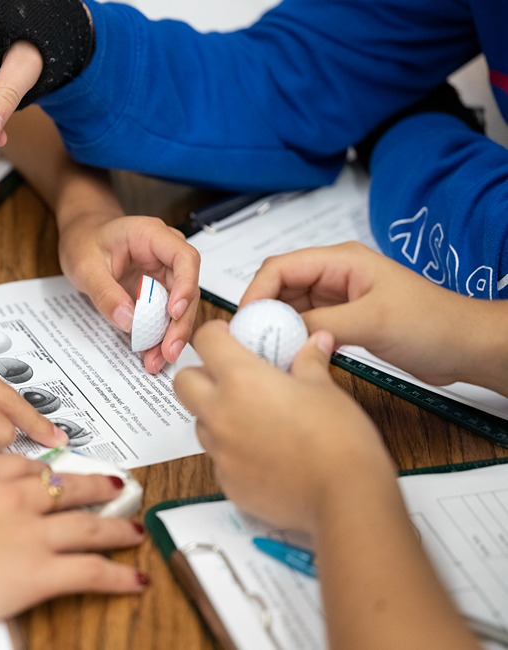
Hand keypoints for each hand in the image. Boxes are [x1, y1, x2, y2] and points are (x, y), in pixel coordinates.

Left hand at [59, 212, 200, 373]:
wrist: (81, 238)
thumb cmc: (84, 242)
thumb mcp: (85, 267)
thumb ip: (106, 293)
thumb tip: (128, 321)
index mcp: (151, 235)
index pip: (184, 257)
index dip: (185, 284)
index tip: (174, 312)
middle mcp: (165, 255)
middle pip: (187, 288)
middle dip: (180, 323)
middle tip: (168, 350)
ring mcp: (164, 274)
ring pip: (180, 307)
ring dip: (171, 335)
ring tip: (157, 360)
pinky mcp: (158, 292)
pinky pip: (165, 315)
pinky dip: (160, 335)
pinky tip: (153, 354)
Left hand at [173, 320, 396, 534]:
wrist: (344, 497)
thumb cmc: (338, 440)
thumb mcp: (325, 389)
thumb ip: (309, 361)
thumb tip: (314, 342)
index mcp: (241, 379)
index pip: (205, 340)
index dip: (216, 334)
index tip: (228, 337)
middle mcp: (220, 413)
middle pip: (184, 382)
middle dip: (201, 375)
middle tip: (231, 378)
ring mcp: (220, 451)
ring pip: (200, 422)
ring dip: (217, 415)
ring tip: (255, 418)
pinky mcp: (226, 481)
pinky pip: (218, 458)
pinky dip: (233, 451)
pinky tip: (264, 453)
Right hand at [240, 242, 486, 385]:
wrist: (464, 346)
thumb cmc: (432, 323)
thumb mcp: (371, 322)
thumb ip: (321, 324)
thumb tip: (279, 333)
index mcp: (341, 261)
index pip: (281, 267)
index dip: (256, 291)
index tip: (245, 320)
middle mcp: (335, 276)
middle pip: (280, 287)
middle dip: (262, 312)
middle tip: (250, 341)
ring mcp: (338, 299)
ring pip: (290, 309)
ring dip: (277, 328)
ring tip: (267, 352)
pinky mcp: (343, 321)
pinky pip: (305, 326)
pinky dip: (294, 340)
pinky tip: (290, 357)